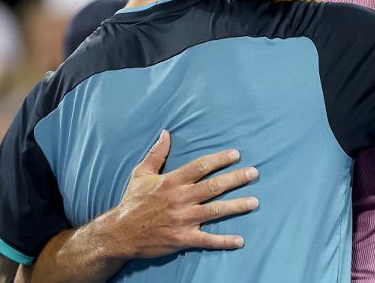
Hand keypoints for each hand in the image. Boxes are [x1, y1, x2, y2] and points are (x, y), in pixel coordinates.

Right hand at [105, 130, 258, 258]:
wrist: (120, 233)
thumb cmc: (132, 201)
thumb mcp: (141, 173)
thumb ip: (156, 153)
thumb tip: (166, 133)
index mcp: (172, 181)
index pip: (201, 166)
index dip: (220, 159)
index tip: (236, 154)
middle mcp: (181, 199)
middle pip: (214, 186)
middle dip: (236, 178)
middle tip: (254, 173)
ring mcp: (183, 219)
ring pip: (215, 210)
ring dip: (237, 206)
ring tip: (255, 202)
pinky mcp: (183, 238)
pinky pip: (207, 240)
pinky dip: (224, 241)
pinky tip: (240, 240)